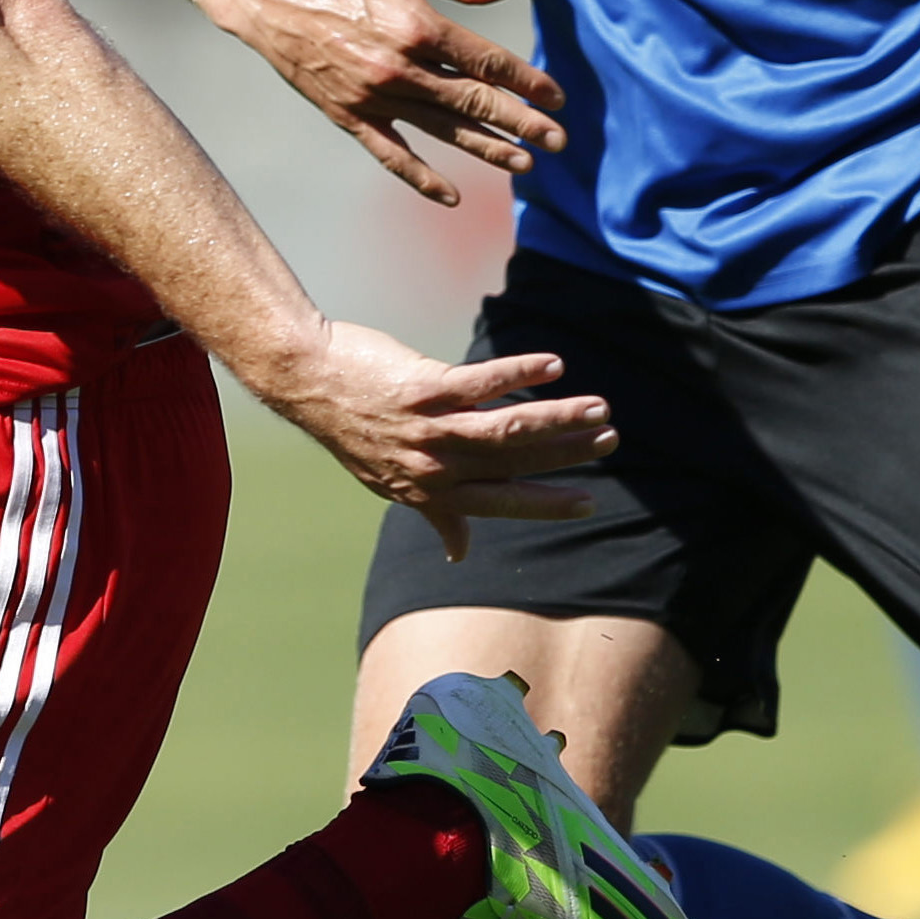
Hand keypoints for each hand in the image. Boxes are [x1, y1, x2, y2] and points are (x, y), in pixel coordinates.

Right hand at [200, 0, 566, 205]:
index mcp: (419, 26)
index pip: (488, 62)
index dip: (527, 82)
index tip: (556, 98)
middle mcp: (400, 68)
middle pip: (474, 101)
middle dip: (522, 123)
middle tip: (558, 141)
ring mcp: (372, 96)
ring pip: (442, 130)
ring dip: (486, 149)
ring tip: (525, 165)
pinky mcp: (347, 114)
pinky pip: (390, 154)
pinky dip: (420, 177)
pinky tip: (450, 195)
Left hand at [243, 323, 611, 559]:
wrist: (309, 381)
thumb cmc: (355, 430)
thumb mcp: (391, 483)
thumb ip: (436, 514)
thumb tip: (460, 553)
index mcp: (431, 490)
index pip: (501, 500)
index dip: (545, 504)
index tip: (588, 503)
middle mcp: (433, 465)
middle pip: (513, 461)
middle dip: (566, 453)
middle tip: (609, 440)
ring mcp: (428, 427)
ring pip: (505, 427)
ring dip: (556, 417)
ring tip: (598, 407)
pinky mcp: (424, 387)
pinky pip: (482, 382)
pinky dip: (520, 373)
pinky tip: (554, 365)